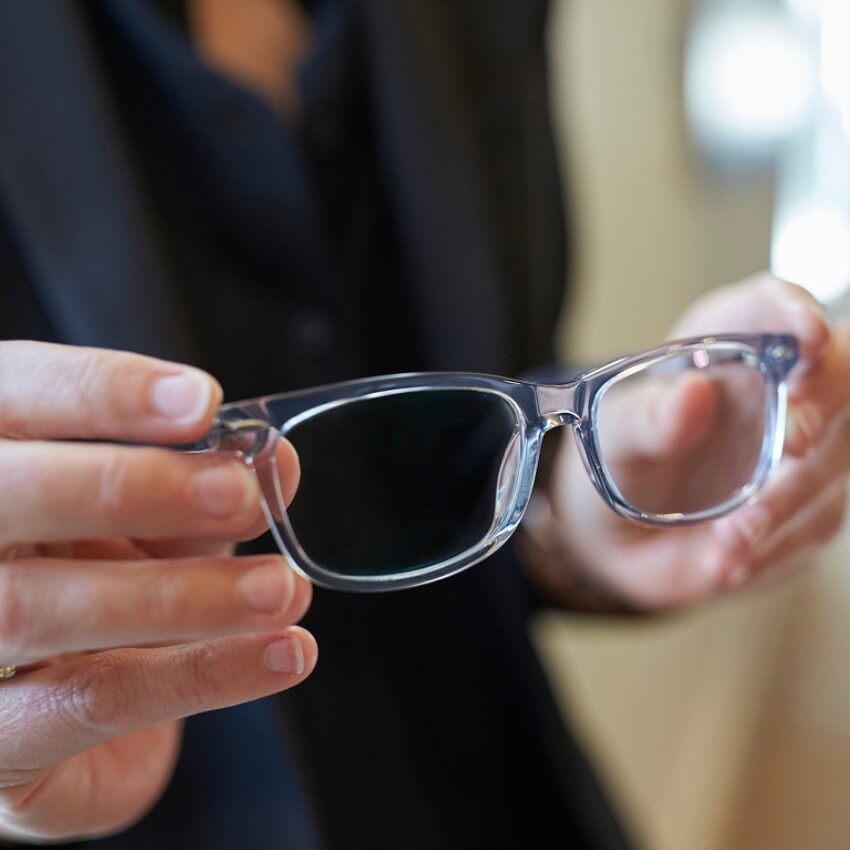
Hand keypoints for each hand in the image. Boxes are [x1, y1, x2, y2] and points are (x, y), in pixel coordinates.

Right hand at [0, 342, 315, 842]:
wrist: (72, 721)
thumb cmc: (113, 586)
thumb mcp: (163, 522)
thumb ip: (208, 487)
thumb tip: (276, 463)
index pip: (16, 394)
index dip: (102, 392)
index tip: (201, 401)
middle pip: (10, 495)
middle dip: (129, 486)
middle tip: (237, 495)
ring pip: (40, 605)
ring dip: (180, 594)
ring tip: (282, 589)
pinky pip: (90, 704)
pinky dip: (201, 675)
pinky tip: (281, 655)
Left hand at [544, 274, 849, 610]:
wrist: (616, 532)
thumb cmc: (617, 458)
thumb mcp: (614, 436)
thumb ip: (648, 418)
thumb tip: (693, 393)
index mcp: (724, 342)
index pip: (771, 307)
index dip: (796, 313)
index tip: (804, 338)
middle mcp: (776, 386)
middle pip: (837, 375)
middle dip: (822, 409)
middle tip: (793, 446)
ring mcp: (802, 449)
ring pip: (834, 462)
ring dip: (787, 502)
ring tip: (727, 539)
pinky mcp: (807, 506)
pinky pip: (815, 525)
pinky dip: (775, 548)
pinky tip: (726, 563)